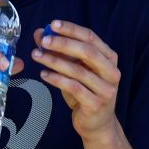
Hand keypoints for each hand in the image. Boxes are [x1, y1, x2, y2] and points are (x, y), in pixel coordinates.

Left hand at [31, 21, 120, 139]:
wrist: (97, 124)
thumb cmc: (85, 93)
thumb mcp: (73, 69)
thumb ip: (59, 51)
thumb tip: (40, 32)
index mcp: (109, 59)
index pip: (91, 37)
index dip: (71, 29)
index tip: (52, 25)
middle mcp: (112, 72)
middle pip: (87, 51)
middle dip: (63, 43)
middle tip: (43, 41)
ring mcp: (106, 89)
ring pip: (78, 70)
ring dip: (55, 61)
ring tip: (37, 56)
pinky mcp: (96, 104)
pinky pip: (73, 87)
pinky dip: (56, 79)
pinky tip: (44, 74)